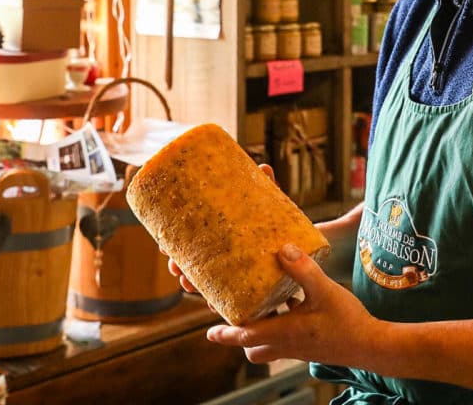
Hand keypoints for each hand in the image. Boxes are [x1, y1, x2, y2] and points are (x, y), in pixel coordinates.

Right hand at [166, 163, 277, 296]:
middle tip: (175, 268)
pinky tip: (214, 305)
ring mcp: (239, 277)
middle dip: (181, 269)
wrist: (310, 246)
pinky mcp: (256, 292)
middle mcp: (226, 260)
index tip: (162, 247)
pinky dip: (223, 303)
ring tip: (189, 286)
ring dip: (196, 288)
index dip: (173, 247)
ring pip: (210, 286)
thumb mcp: (275, 205)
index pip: (191, 244)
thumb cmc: (285, 223)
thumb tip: (263, 168)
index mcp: (222, 239)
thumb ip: (269, 189)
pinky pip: (235, 302)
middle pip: (195, 268)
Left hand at [205, 242, 374, 366]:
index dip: (226, 334)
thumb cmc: (348, 321)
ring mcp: (301, 347)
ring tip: (259, 306)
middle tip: (233, 318)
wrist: (373, 346)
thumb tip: (282, 248)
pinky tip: (293, 302)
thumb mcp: (325, 290)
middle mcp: (289, 344)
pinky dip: (282, 324)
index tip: (209, 333)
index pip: (247, 336)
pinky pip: (287, 338)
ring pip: (270, 345)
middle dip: (240, 336)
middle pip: (254, 348)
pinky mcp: (312, 345)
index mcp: (285, 333)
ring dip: (261, 329)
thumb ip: (303, 269)